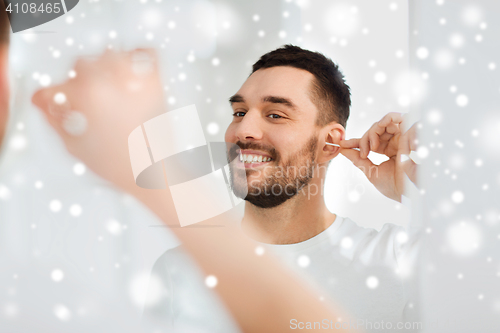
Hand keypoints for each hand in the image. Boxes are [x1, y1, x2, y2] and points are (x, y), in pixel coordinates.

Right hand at [32, 49, 165, 191]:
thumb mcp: (73, 145)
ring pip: (110, 55)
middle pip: (82, 65)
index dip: (56, 98)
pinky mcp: (155, 82)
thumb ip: (54, 118)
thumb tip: (45, 100)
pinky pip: (145, 53)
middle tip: (90, 100)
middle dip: (81, 82)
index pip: (58, 84)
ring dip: (107, 68)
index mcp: (85, 95)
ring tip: (112, 90)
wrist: (152, 172)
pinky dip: (138, 59)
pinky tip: (132, 75)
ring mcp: (134, 79)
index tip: (61, 105)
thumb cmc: (117, 164)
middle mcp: (109, 81)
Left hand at [339, 112, 418, 201]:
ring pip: (381, 124)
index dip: (355, 142)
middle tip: (363, 154)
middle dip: (363, 140)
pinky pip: (395, 117)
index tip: (342, 145)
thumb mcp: (371, 171)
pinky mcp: (409, 132)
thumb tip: (342, 150)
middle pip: (374, 130)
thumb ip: (357, 159)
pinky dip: (385, 120)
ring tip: (372, 148)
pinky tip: (379, 139)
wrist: (409, 192)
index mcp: (388, 150)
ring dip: (372, 133)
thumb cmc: (393, 185)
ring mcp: (402, 136)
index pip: (369, 141)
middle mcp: (395, 141)